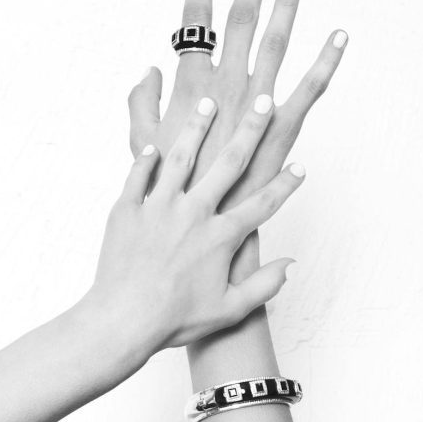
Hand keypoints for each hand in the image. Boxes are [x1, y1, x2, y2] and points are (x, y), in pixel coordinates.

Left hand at [83, 93, 303, 356]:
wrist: (122, 319)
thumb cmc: (174, 320)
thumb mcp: (229, 309)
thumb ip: (264, 285)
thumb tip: (291, 264)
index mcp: (220, 237)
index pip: (262, 203)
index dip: (285, 184)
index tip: (300, 165)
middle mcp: (193, 213)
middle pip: (228, 162)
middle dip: (251, 129)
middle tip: (265, 101)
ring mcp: (157, 207)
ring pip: (180, 157)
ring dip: (196, 128)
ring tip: (207, 102)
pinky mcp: (126, 210)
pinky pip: (137, 176)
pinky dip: (146, 159)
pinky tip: (154, 146)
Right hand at [127, 0, 345, 232]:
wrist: (198, 235)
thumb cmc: (167, 195)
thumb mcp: (141, 148)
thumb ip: (140, 106)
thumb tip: (149, 70)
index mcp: (189, 91)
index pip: (193, 27)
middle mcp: (225, 91)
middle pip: (240, 24)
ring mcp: (256, 109)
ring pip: (276, 45)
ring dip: (287, 8)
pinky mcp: (281, 132)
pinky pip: (310, 89)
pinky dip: (326, 61)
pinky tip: (339, 37)